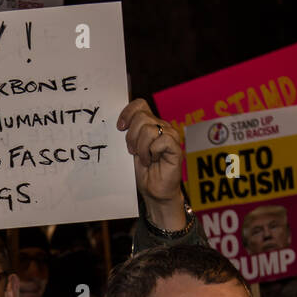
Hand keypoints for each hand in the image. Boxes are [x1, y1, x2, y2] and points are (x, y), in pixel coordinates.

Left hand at [117, 98, 187, 230]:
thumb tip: (120, 123)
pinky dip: (152, 152)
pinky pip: (161, 141)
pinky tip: (153, 160)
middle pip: (141, 117)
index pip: (140, 105)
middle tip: (133, 151)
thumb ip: (129, 134)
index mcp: (150, 124)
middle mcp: (161, 126)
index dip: (128, 113)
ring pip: (149, 130)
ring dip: (142, 148)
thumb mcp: (131, 149)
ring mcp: (170, 135)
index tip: (120, 128)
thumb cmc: (144, 172)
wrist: (155, 191)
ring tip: (144, 158)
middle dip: (131, 136)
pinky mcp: (176, 147)